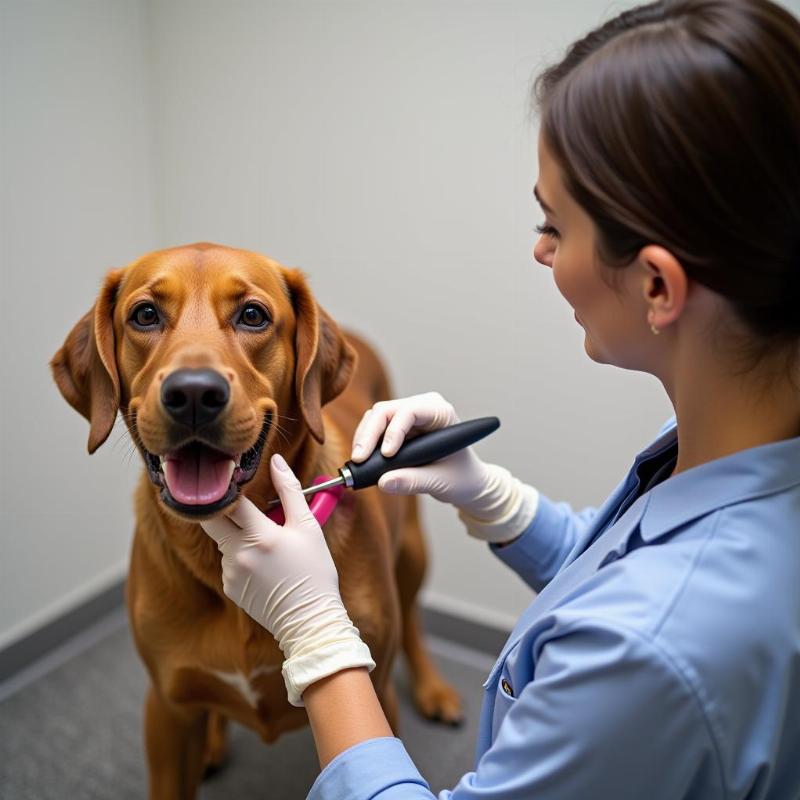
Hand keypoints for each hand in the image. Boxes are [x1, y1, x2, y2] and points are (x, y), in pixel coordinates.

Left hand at [200, 454, 373, 706]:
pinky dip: (241, 555)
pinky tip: (264, 563)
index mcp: (259, 535)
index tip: (236, 480)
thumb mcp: (308, 527)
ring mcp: (230, 572)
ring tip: (267, 540)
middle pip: (212, 520)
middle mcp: (238, 554)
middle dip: (223, 509)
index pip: (230, 501)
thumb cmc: (314, 572)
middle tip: (241, 505)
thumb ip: (290, 490)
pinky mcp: (230, 587)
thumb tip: (276, 461)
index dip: (231, 487)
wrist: (309, 620)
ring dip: (236, 533)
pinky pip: (228, 561)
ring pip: (222, 540)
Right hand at [351, 392, 539, 543]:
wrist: (466, 482)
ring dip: (364, 438)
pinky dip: (366, 443)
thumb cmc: (462, 478)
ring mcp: (408, 415)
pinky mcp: (397, 427)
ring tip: (360, 462)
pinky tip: (364, 460)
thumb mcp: (440, 482)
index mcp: (441, 413)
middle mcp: (423, 407)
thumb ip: (413, 481)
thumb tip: (384, 482)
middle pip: (386, 410)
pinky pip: (374, 428)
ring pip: (376, 417)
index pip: (410, 411)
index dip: (394, 430)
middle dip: (370, 434)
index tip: (388, 455)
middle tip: (360, 460)